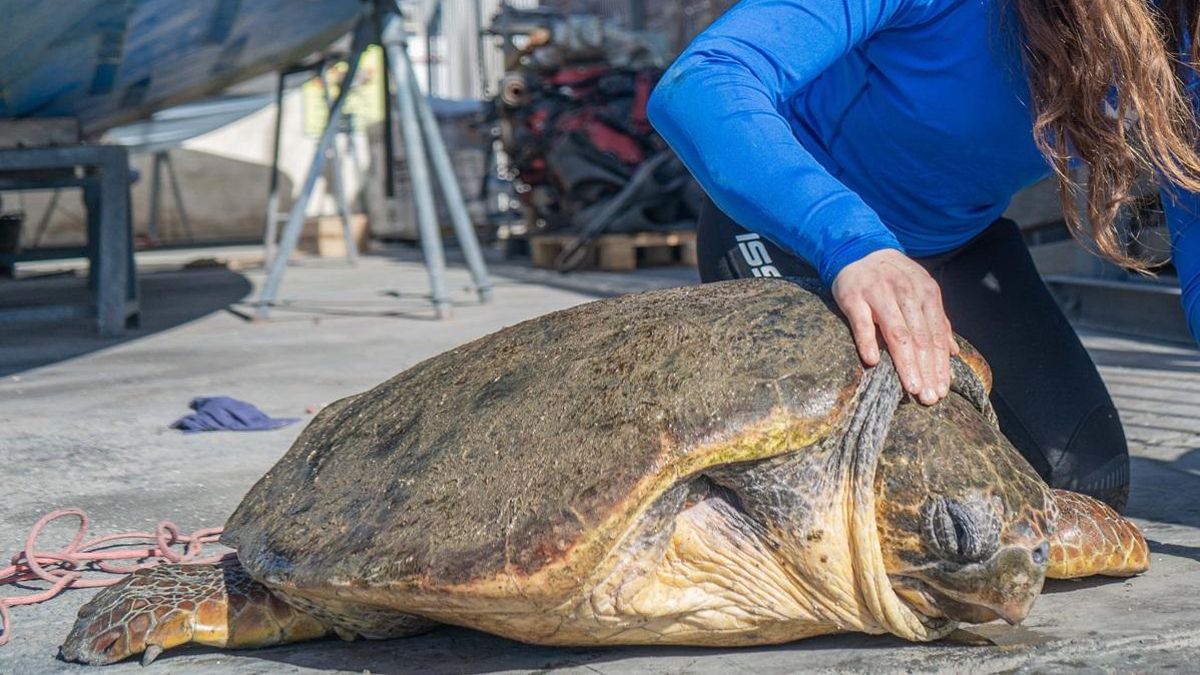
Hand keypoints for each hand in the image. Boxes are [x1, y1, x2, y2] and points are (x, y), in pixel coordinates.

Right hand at [831, 249, 957, 404]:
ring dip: (905, 362)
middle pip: (920, 338)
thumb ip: (937, 320)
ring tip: (911, 387)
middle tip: (929, 398)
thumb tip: (952, 352)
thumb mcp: (920, 292)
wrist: (859, 250)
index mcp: (926, 294)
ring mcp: (878, 294)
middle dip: (927, 370)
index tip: (941, 391)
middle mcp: (905, 293)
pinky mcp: (853, 297)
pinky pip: (861, 322)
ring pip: (896, 333)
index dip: (940, 365)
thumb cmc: (893, 278)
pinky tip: (873, 361)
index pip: (936, 336)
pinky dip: (868, 341)